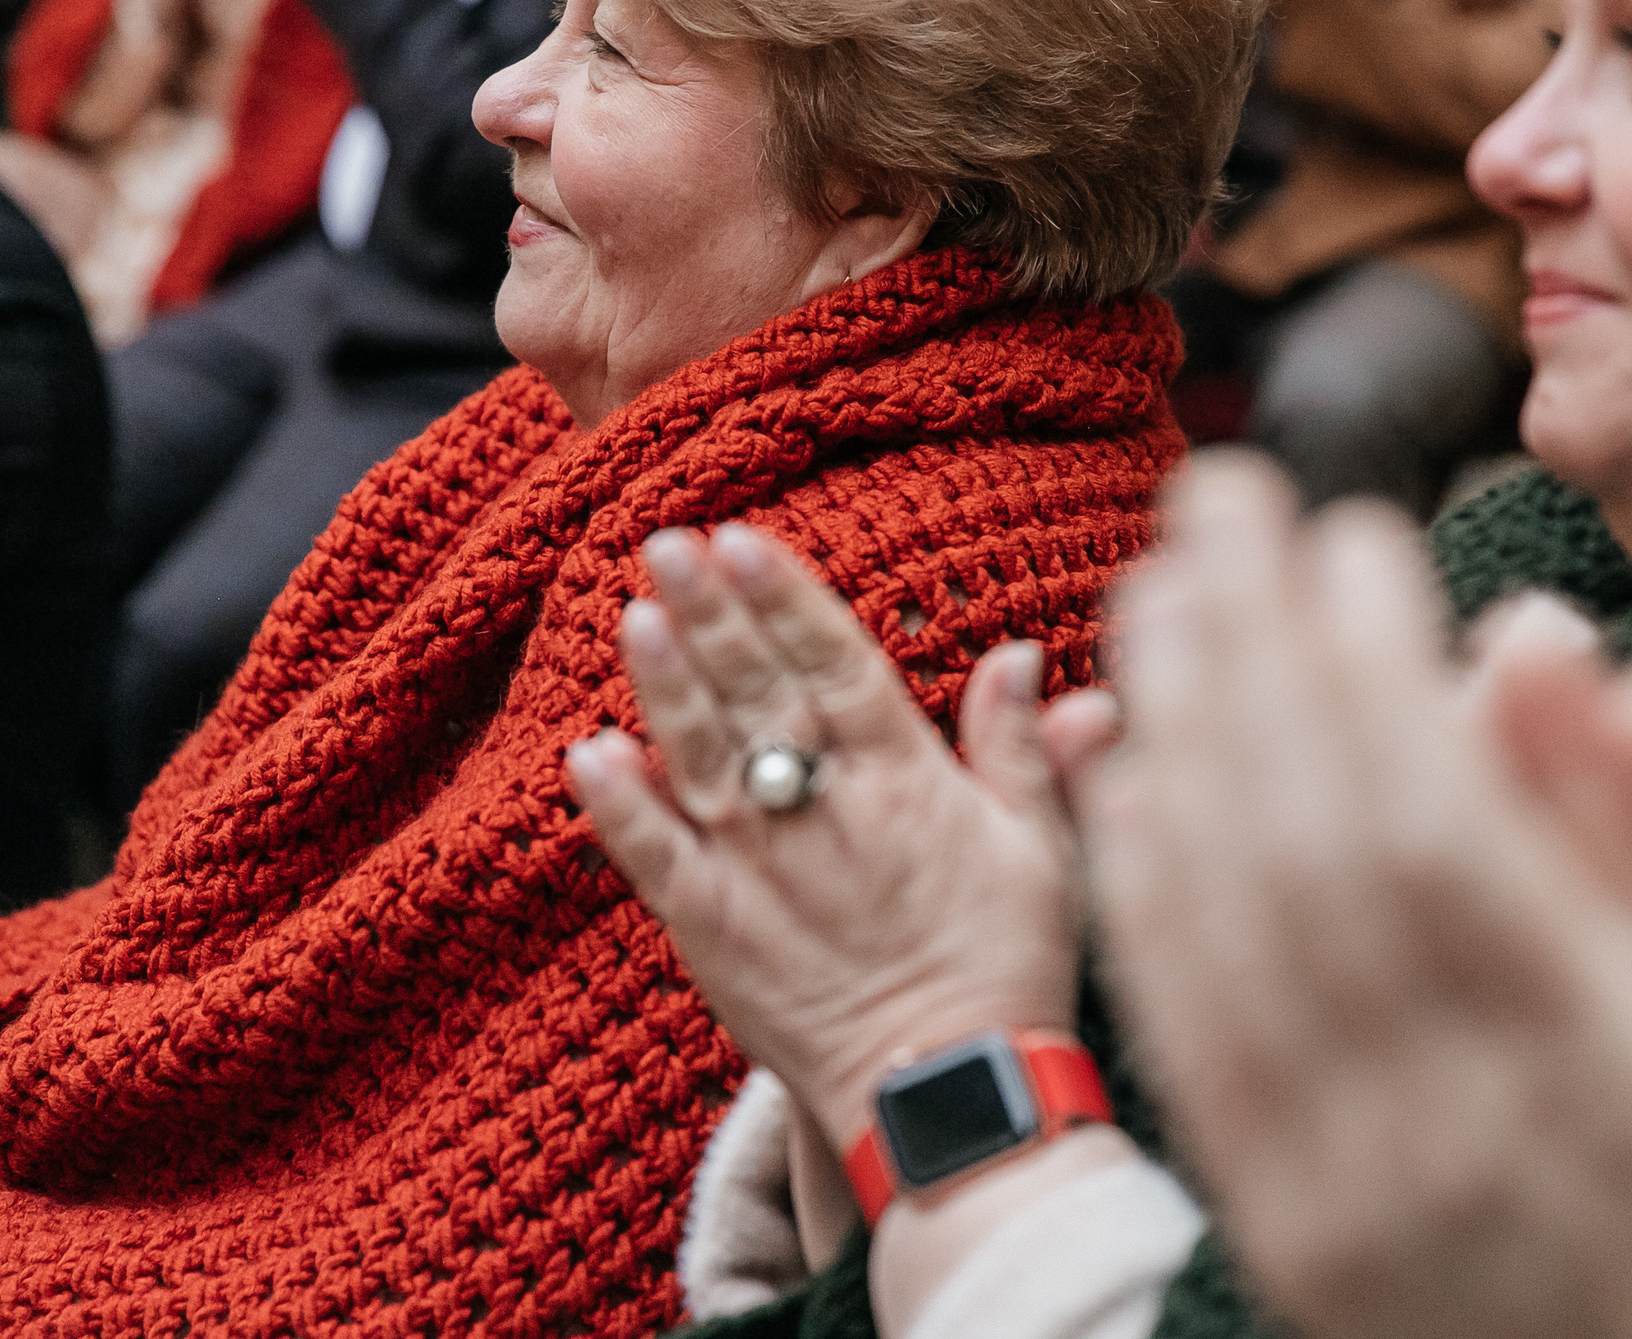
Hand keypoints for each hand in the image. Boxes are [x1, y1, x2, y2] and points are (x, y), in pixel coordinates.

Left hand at [570, 524, 1103, 1152]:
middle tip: (665, 542)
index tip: (743, 539)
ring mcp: (761, 871)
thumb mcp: (1042, 848)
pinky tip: (588, 752)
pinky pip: (656, 859)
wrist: (949, 1092)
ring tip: (631, 614)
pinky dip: (619, 807)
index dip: (785, 599)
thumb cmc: (1007, 968)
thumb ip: (1021, 746)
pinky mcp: (714, 931)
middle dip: (711, 614)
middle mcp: (824, 812)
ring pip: (702, 757)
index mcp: (906, 781)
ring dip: (664, 684)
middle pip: (757, 693)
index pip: (834, 665)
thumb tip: (1022, 654)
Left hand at [1081, 450, 1631, 1338]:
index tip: (1353, 529)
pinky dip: (1143, 897)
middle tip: (1221, 488)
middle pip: (1298, 846)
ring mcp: (1342, 1196)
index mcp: (1600, 1094)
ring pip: (1219, 930)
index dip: (1371, 669)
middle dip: (1249, 648)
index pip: (1437, 834)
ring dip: (1174, 742)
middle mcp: (1440, 1140)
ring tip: (1156, 586)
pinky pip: (1186, 1043)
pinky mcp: (1284, 1232)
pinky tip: (1124, 779)